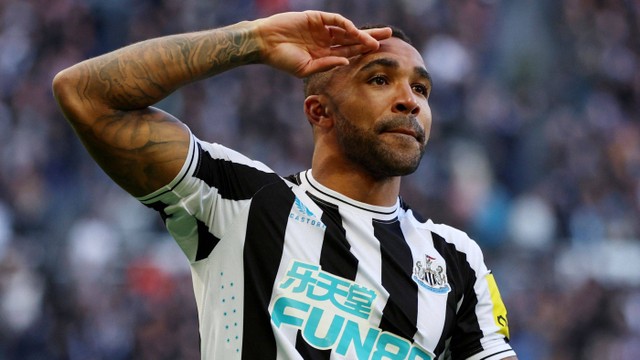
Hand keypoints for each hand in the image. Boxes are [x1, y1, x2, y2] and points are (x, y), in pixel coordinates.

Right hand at [254, 11, 391, 76]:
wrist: (263, 44)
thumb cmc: (281, 59)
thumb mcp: (305, 68)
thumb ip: (326, 64)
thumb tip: (346, 62)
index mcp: (322, 54)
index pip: (347, 52)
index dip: (362, 51)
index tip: (377, 52)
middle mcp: (324, 41)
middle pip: (352, 39)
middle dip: (369, 38)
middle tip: (388, 36)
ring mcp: (320, 28)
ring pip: (346, 29)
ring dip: (361, 33)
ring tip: (378, 36)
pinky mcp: (314, 18)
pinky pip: (334, 20)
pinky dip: (345, 25)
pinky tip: (355, 31)